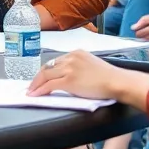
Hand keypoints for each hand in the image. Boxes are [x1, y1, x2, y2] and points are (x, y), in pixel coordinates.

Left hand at [27, 51, 148, 102]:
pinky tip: (35, 95)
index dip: (46, 71)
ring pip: (45, 75)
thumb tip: (70, 77)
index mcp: (76, 53)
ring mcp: (69, 68)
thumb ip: (79, 67)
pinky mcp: (69, 80)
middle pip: (48, 67)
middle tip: (32, 86)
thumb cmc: (109, 77)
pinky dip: (40, 90)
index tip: (41, 78)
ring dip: (36, 85)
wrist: (117, 81)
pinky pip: (50, 85)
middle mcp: (71, 57)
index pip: (56, 61)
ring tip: (31, 92)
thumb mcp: (91, 65)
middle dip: (38, 78)